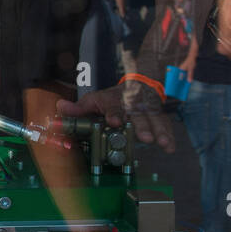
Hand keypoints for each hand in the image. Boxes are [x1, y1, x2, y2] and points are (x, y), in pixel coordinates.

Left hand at [56, 81, 173, 151]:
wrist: (137, 85)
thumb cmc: (111, 98)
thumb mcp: (93, 100)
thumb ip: (78, 108)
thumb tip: (60, 108)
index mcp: (114, 101)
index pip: (113, 107)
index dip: (114, 114)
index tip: (115, 122)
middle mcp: (132, 104)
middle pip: (137, 115)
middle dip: (142, 126)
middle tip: (145, 137)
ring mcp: (146, 110)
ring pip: (154, 119)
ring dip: (158, 131)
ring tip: (162, 142)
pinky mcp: (157, 116)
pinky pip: (165, 125)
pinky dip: (169, 135)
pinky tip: (170, 146)